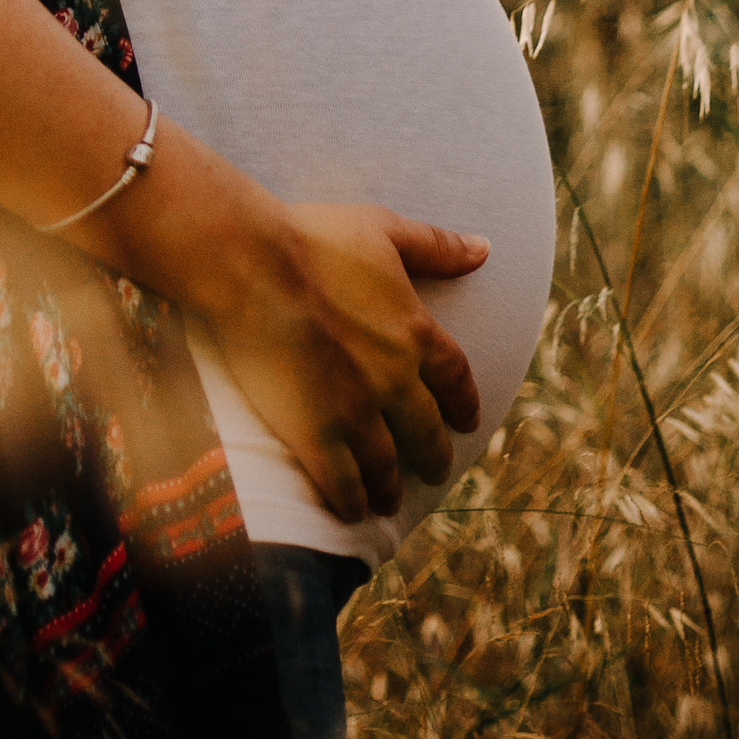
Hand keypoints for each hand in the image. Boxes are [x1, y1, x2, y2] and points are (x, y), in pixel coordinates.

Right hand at [211, 208, 485, 522]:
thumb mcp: (383, 229)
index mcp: (415, 332)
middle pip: (425, 431)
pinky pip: (342, 483)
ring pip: (386, 466)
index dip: (462, 402)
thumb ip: (436, 245)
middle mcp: (395, 380)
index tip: (468, 420)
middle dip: (433, 456)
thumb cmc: (313, 239)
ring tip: (388, 500)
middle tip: (435, 470)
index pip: (454, 378)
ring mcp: (356, 412)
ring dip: (391, 487)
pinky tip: (351, 509)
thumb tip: (484, 248)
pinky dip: (350, 501)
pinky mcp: (315, 434)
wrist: (253, 268)